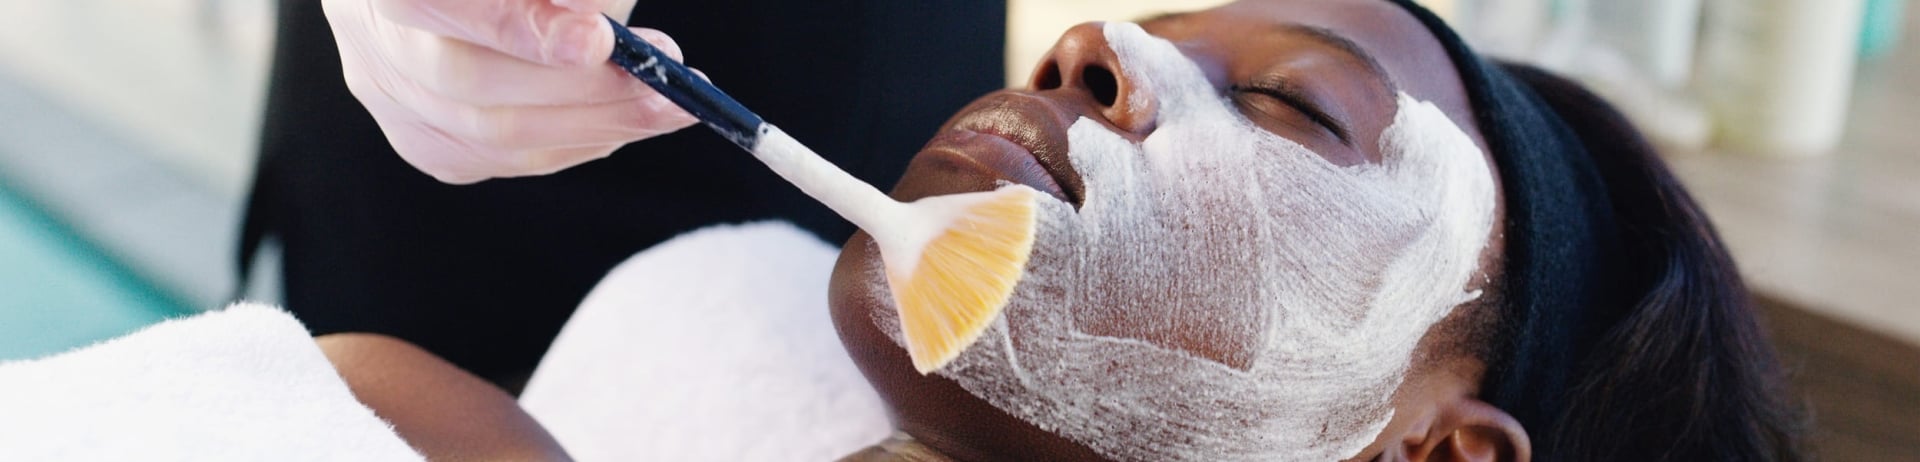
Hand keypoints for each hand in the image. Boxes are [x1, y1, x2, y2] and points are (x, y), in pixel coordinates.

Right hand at [324, 0, 697, 183]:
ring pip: (489, 135)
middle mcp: (366, 31)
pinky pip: (500, 159)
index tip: (599, 38)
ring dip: (596, 123)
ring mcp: (385, 91)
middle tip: (664, 77)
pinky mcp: (420, 138)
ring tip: (667, 103)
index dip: (514, 27)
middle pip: (466, 82)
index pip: (426, 4)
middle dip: (582, 87)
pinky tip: (618, 123)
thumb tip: (593, 20)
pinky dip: (571, 143)